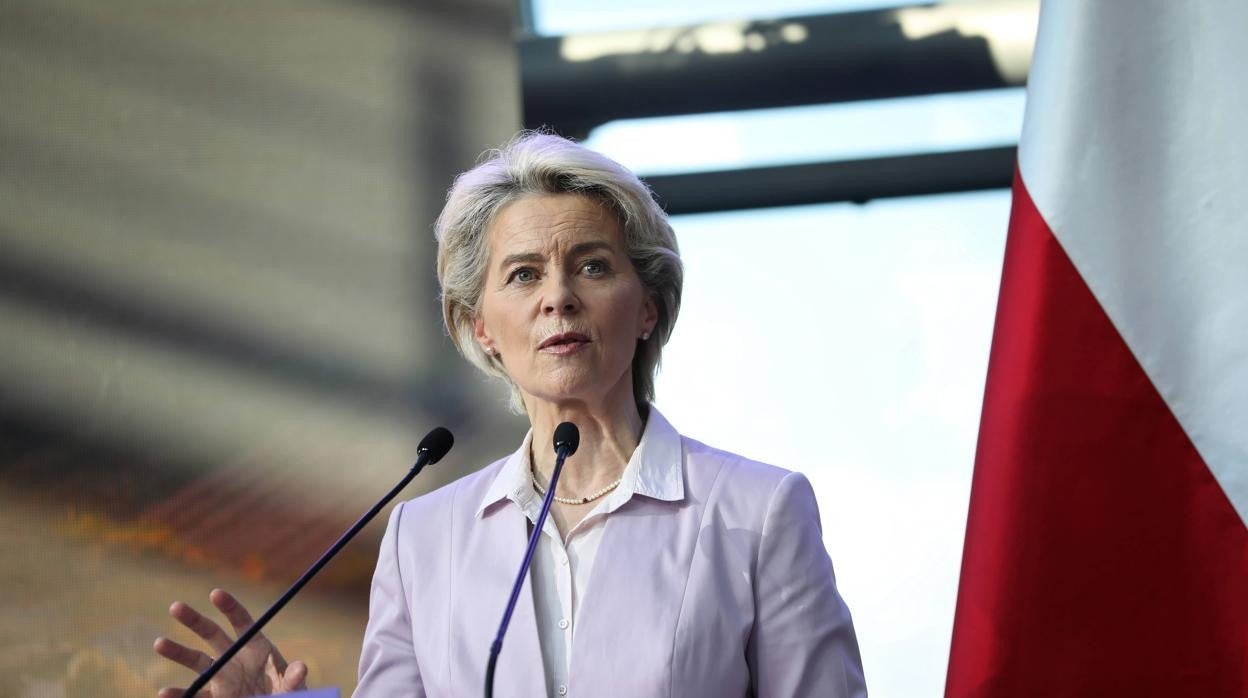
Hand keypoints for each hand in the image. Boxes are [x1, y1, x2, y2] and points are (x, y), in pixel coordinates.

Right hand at [154, 588, 307, 697]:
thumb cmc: (287, 696)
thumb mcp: (294, 688)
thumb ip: (294, 679)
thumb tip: (301, 668)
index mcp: (257, 647)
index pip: (241, 621)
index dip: (229, 606)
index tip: (215, 594)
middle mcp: (235, 657)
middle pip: (212, 634)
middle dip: (194, 620)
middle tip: (175, 607)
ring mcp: (222, 677)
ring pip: (196, 661)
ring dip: (178, 652)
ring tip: (159, 643)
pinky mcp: (214, 697)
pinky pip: (194, 694)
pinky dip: (179, 694)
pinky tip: (165, 692)